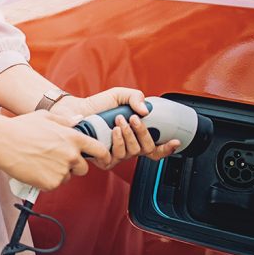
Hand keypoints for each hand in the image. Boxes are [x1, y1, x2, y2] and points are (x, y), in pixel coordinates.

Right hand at [0, 110, 111, 190]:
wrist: (3, 142)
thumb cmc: (22, 127)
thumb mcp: (45, 117)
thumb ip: (65, 120)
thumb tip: (79, 119)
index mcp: (73, 137)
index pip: (99, 150)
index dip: (103, 155)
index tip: (102, 159)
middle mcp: (71, 155)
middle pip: (83, 168)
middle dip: (74, 166)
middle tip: (55, 159)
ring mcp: (61, 171)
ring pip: (67, 177)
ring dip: (58, 173)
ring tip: (40, 161)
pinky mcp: (50, 183)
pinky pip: (54, 184)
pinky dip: (46, 180)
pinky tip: (34, 169)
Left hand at [51, 88, 179, 169]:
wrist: (77, 111)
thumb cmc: (98, 105)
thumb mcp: (120, 95)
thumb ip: (136, 97)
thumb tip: (145, 111)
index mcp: (136, 135)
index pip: (156, 148)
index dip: (168, 147)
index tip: (176, 141)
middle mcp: (128, 147)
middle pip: (147, 149)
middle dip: (143, 132)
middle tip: (133, 118)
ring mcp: (117, 155)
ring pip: (133, 152)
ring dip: (129, 134)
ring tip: (119, 120)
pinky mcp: (104, 160)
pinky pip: (118, 156)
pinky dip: (119, 141)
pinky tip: (113, 130)